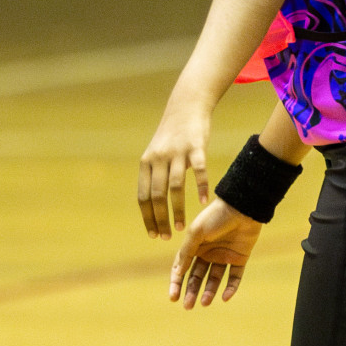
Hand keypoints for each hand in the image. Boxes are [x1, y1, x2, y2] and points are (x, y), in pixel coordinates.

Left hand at [139, 103, 211, 239]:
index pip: (143, 196)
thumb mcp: (155, 155)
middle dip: (161, 219)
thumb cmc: (171, 137)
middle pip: (157, 195)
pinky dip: (200, 187)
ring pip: (175, 187)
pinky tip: (203, 202)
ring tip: (181, 227)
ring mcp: (177, 152)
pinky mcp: (196, 146)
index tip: (153, 234)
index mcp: (146, 163)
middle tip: (166, 237)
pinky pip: (199, 170)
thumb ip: (153, 176)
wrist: (185, 107)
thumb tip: (150, 205)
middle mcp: (158, 158)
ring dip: (178, 210)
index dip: (147, 217)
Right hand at [169, 198, 260, 308]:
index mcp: (194, 246)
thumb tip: (176, 273)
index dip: (176, 283)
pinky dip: (230, 288)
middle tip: (187, 306)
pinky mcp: (239, 259)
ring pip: (214, 280)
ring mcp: (223, 257)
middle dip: (191, 291)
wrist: (242, 207)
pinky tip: (224, 297)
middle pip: (196, 277)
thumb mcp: (196, 233)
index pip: (181, 268)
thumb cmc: (215, 216)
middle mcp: (207, 253)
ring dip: (209, 292)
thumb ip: (186, 252)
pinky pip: (234, 277)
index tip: (173, 297)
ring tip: (204, 303)